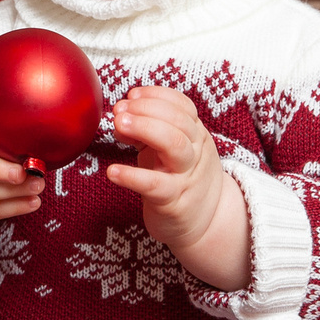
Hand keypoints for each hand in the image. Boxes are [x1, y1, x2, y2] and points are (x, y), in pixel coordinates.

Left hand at [106, 86, 249, 290]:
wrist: (206, 224)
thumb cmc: (180, 181)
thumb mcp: (168, 152)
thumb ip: (145, 133)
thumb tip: (119, 117)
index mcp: (196, 135)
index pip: (183, 106)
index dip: (157, 96)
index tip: (132, 95)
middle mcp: (195, 152)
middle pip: (179, 121)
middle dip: (147, 109)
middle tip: (119, 111)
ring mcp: (186, 176)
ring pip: (174, 144)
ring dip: (144, 128)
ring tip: (117, 126)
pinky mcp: (174, 202)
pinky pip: (154, 185)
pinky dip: (131, 176)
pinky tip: (112, 171)